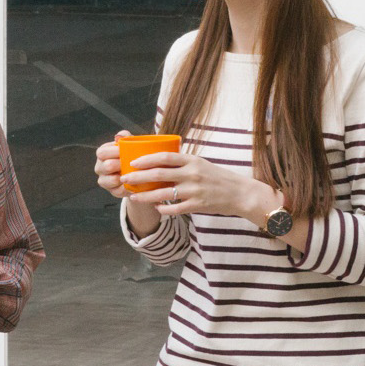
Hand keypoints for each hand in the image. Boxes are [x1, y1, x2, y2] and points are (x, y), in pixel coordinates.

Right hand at [93, 130, 134, 200]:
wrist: (138, 172)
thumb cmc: (131, 155)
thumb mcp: (129, 144)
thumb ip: (125, 137)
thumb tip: (120, 136)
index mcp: (102, 154)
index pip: (103, 152)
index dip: (115, 152)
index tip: (127, 151)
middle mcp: (100, 167)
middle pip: (106, 166)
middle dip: (120, 164)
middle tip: (132, 163)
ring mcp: (104, 181)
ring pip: (111, 181)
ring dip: (123, 177)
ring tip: (134, 174)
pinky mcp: (112, 192)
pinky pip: (119, 191)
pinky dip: (128, 187)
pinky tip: (135, 184)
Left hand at [121, 150, 279, 225]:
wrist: (240, 193)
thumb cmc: (219, 177)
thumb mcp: (202, 164)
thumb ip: (183, 162)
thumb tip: (161, 159)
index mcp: (192, 160)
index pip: (165, 157)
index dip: (147, 159)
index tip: (133, 162)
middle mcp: (192, 174)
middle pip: (159, 174)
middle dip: (139, 177)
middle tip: (125, 178)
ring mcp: (194, 190)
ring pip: (163, 193)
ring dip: (145, 195)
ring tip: (133, 196)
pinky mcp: (197, 205)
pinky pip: (174, 208)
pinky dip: (163, 208)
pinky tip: (155, 208)